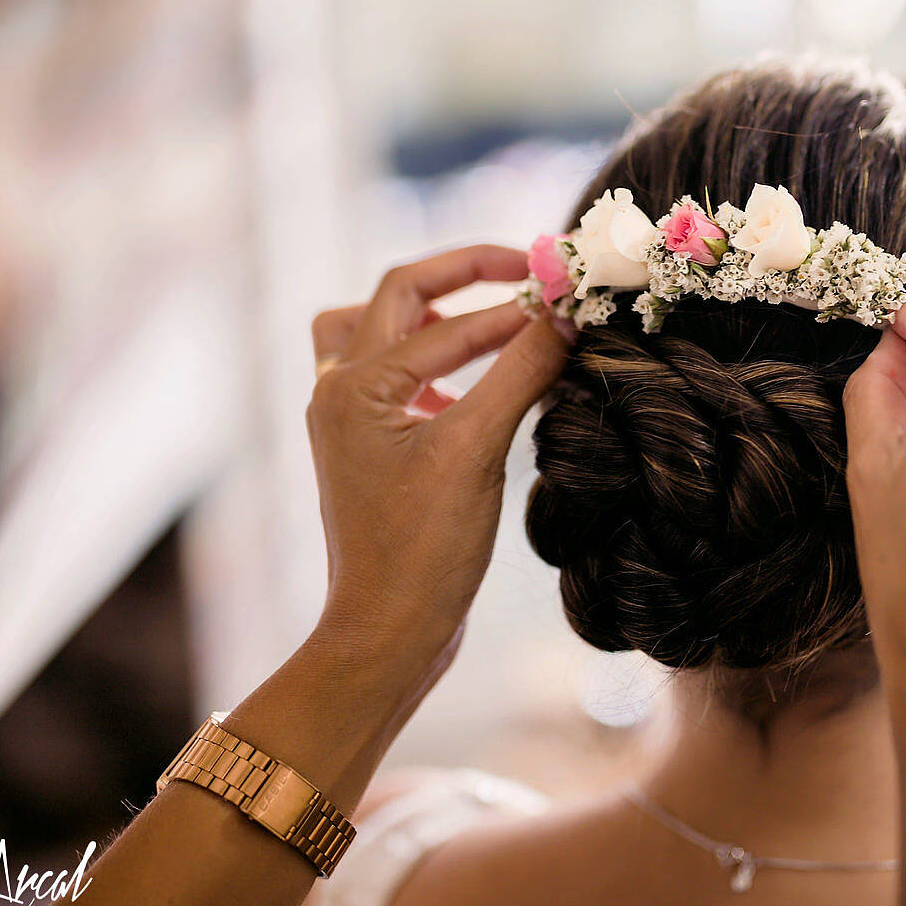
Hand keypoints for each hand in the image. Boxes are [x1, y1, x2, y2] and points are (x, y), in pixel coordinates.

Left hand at [307, 245, 567, 680]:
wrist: (388, 632)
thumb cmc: (424, 548)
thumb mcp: (478, 449)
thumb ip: (521, 371)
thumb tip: (566, 315)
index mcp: (354, 384)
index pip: (442, 314)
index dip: (512, 300)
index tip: (567, 290)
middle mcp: (338, 392)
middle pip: (397, 299)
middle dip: (463, 279)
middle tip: (527, 273)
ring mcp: (347, 422)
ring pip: (378, 333)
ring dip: (433, 317)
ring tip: (489, 319)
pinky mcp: (368, 451)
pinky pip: (393, 380)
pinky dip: (433, 367)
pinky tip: (471, 391)